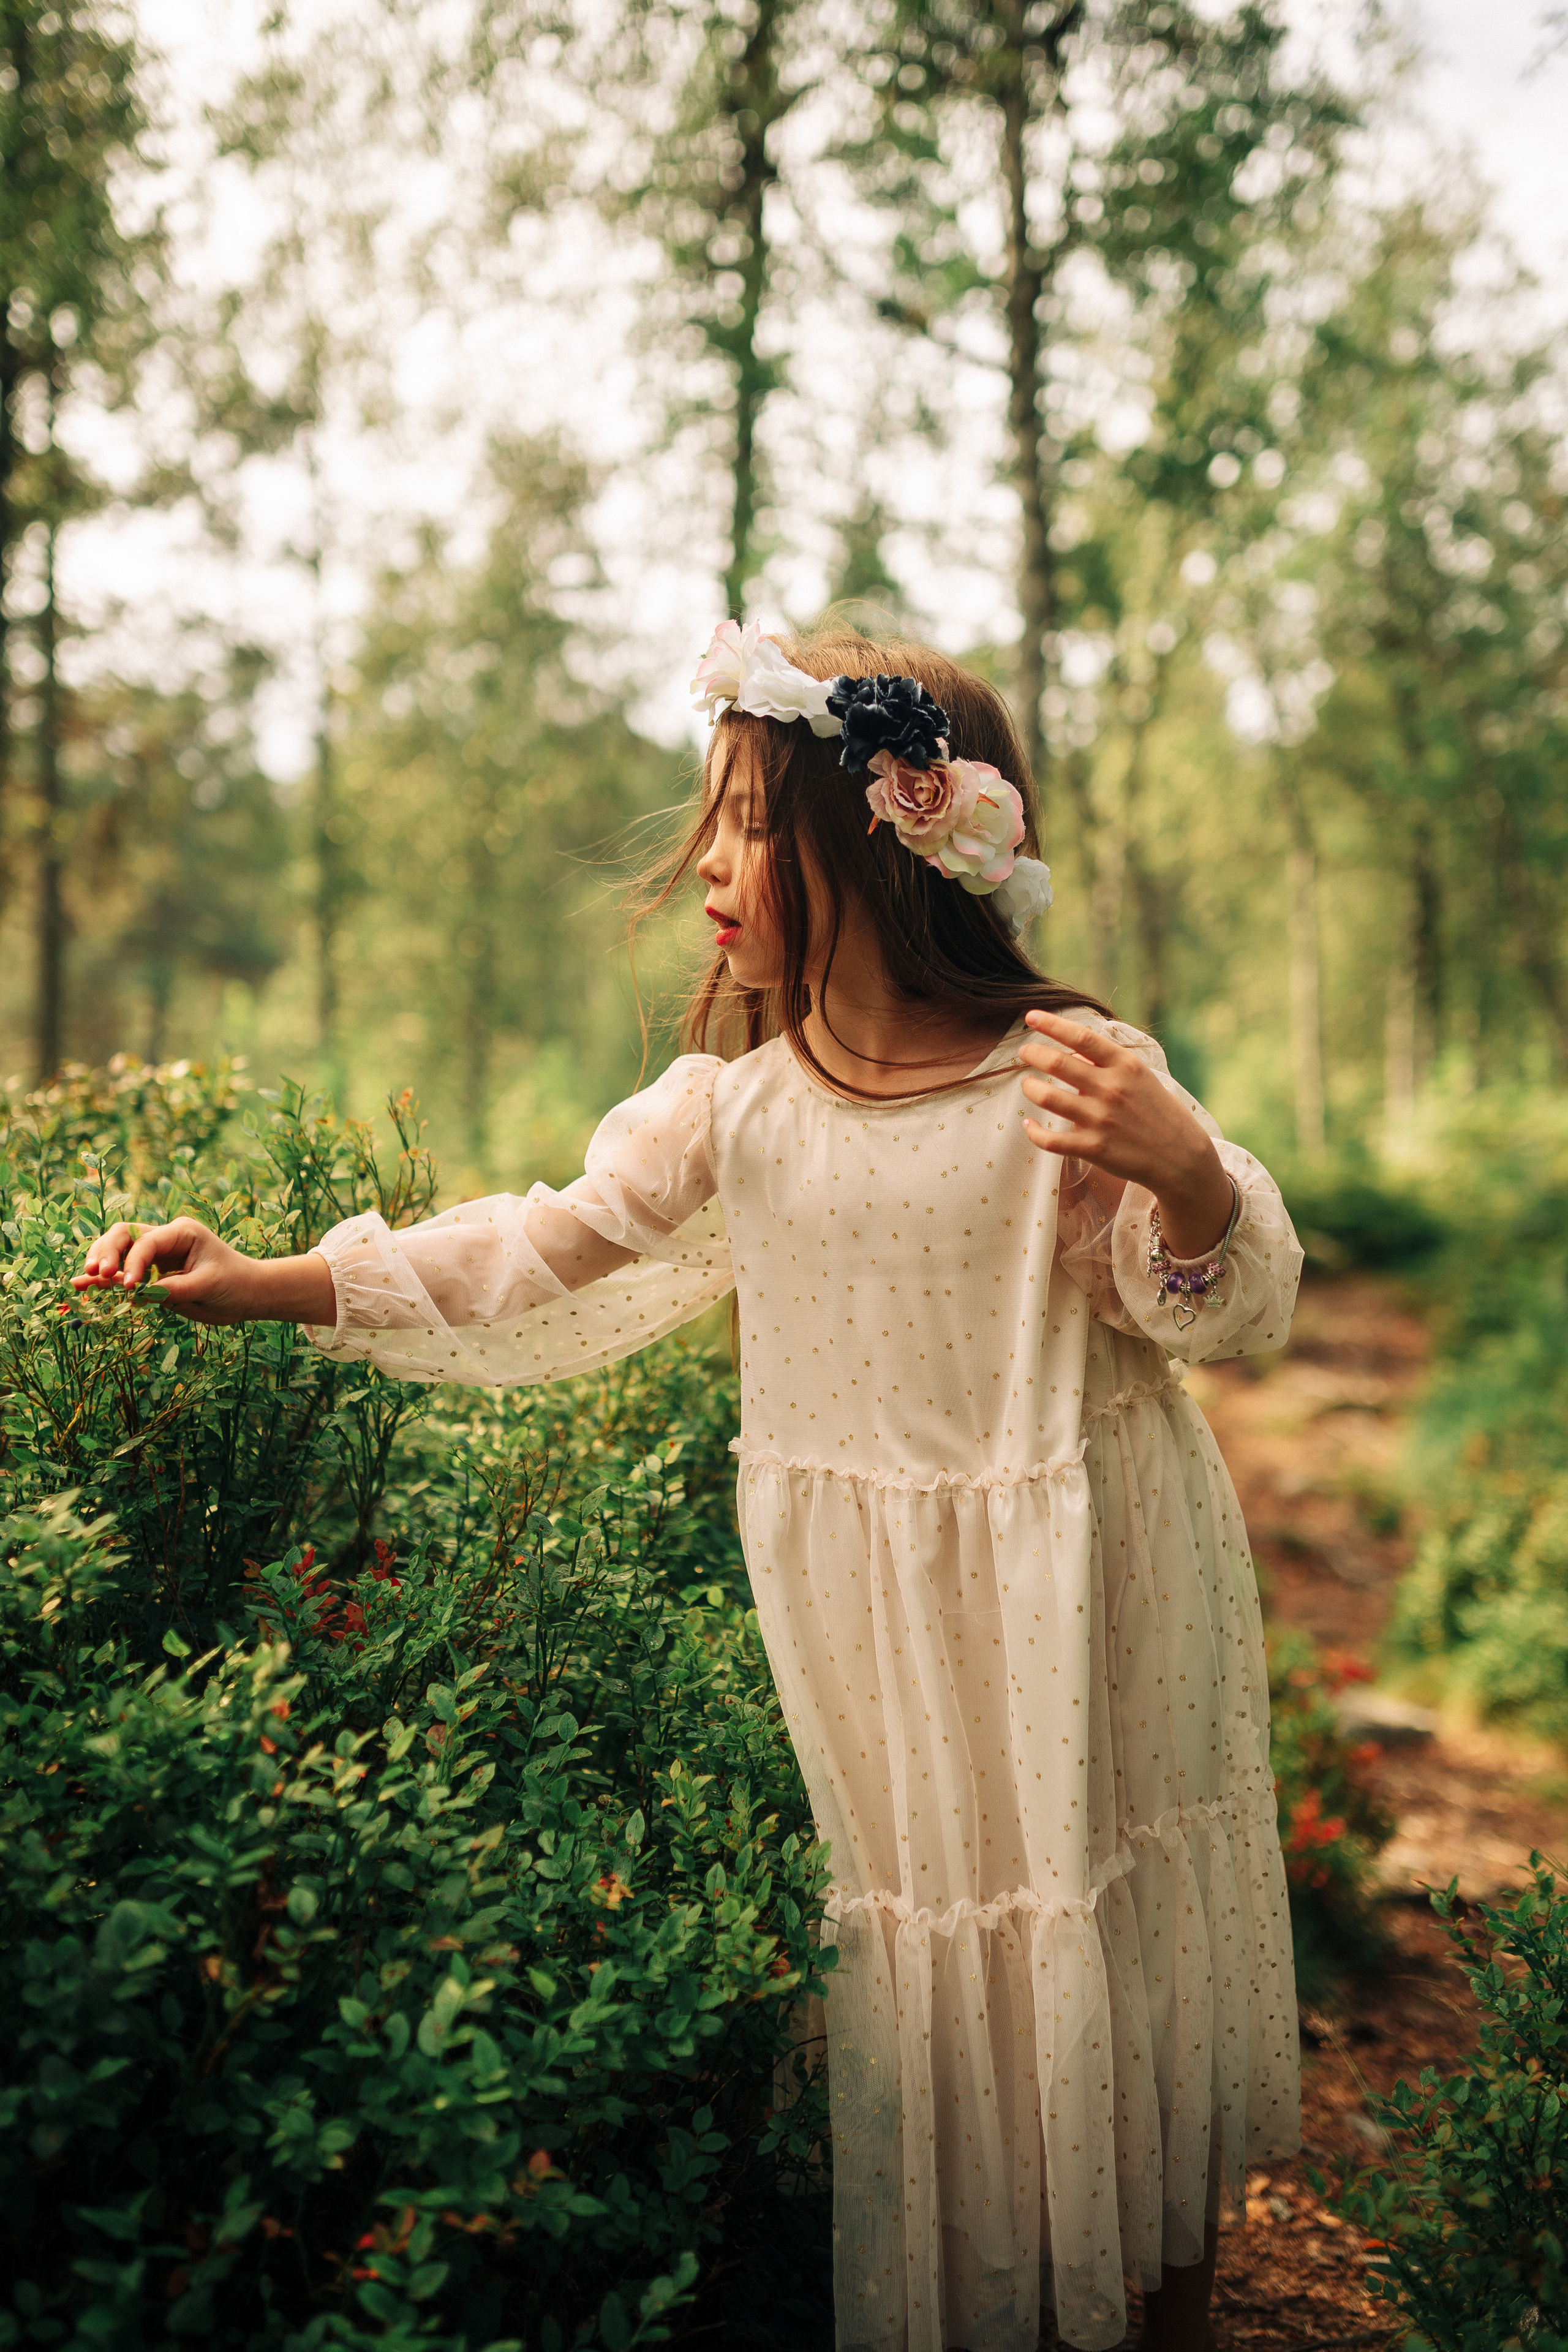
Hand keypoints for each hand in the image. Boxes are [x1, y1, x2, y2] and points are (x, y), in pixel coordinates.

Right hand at [73, 1219, 335, 1326]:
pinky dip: (105, 1280)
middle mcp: (165, 1240)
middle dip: (107, 1253)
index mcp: (181, 1232)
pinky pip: (122, 1273)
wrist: (248, 1294)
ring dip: (100, 1263)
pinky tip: (84, 1285)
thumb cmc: (236, 1283)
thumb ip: (175, 1288)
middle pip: (123, 1236)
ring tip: (84, 1280)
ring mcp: (155, 1257)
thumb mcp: (208, 1285)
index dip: (133, 1262)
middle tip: (98, 1274)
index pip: (147, 1241)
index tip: (128, 1285)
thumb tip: (140, 1293)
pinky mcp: (151, 1275)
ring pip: (117, 1250)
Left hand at [1017, 1010, 1234, 1259]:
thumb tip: (1074, 1045)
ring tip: (1028, 1084)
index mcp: (1125, 1066)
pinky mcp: (1093, 1148)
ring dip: (1031, 1087)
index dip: (1051, 1024)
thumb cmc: (1158, 1111)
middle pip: (1058, 1062)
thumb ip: (1109, 1060)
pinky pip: (1050, 1139)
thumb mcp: (1141, 1076)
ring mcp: (1101, 1119)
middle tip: (1024, 1053)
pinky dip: (1033, 1131)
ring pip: (1048, 1097)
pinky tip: (1028, 1124)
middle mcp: (1111, 1089)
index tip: (1031, 1016)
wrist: (1181, 1156)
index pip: (1081, 1036)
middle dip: (1033, 1054)